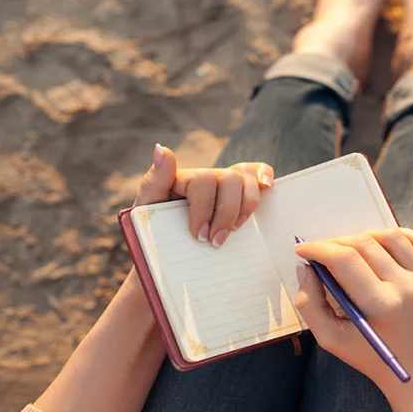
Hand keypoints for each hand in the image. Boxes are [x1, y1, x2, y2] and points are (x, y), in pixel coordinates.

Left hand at [133, 144, 274, 246]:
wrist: (166, 262)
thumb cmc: (155, 236)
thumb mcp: (146, 211)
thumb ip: (153, 181)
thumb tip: (162, 149)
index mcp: (184, 180)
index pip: (203, 180)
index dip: (205, 208)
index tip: (199, 235)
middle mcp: (207, 178)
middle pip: (229, 179)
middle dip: (226, 212)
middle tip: (216, 242)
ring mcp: (224, 185)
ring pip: (245, 179)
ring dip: (246, 206)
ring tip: (235, 230)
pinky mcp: (240, 194)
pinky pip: (256, 173)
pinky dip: (264, 175)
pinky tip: (267, 187)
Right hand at [293, 229, 412, 398]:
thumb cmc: (369, 356)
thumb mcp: (331, 339)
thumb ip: (309, 304)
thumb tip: (304, 267)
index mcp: (381, 305)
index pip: (345, 259)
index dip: (318, 248)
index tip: (302, 248)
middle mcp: (408, 289)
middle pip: (365, 244)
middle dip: (336, 242)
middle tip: (322, 251)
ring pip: (392, 237)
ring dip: (365, 235)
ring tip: (349, 247)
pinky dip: (400, 235)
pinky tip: (382, 244)